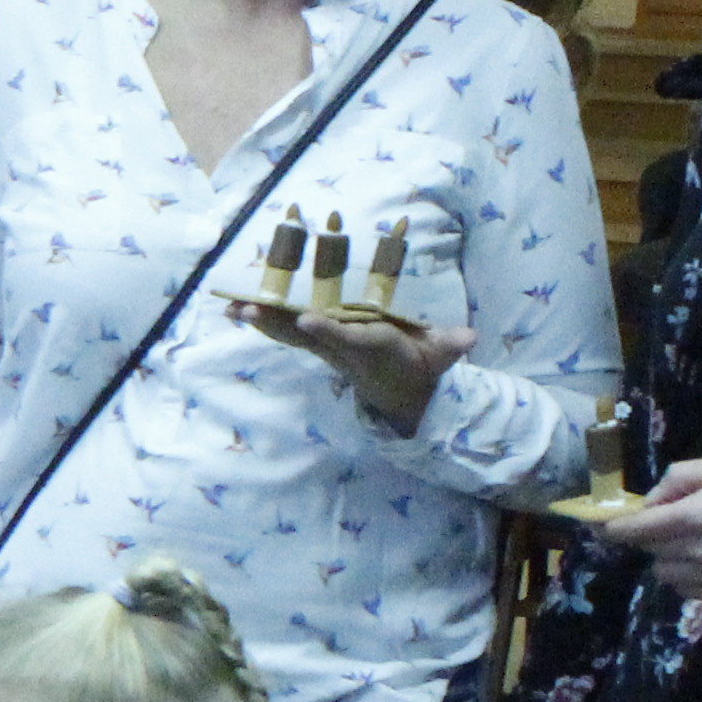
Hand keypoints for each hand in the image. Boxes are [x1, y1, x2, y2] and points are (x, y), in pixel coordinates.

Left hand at [228, 298, 471, 434]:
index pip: (348, 338)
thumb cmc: (422, 365)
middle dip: (277, 324)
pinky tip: (236, 310)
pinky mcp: (319, 344)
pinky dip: (262, 320)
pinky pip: (286, 331)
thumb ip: (451, 346)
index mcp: (371, 346)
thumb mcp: (441, 357)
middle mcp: (342, 348)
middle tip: (246, 310)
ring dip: (260, 320)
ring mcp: (327, 348)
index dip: (328, 331)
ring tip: (230, 307)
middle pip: (304, 336)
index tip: (308, 321)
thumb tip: (471, 338)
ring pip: (289, 333)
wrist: (402, 395)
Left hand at [604, 455, 701, 604]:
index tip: (600, 524)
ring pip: (663, 571)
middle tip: (670, 519)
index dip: (613, 527)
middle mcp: (699, 552)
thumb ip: (682, 477)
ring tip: (693, 538)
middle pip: (647, 549)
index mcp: (698, 516)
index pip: (636, 530)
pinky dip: (685, 574)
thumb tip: (651, 500)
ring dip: (666, 555)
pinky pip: (685, 588)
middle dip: (648, 534)